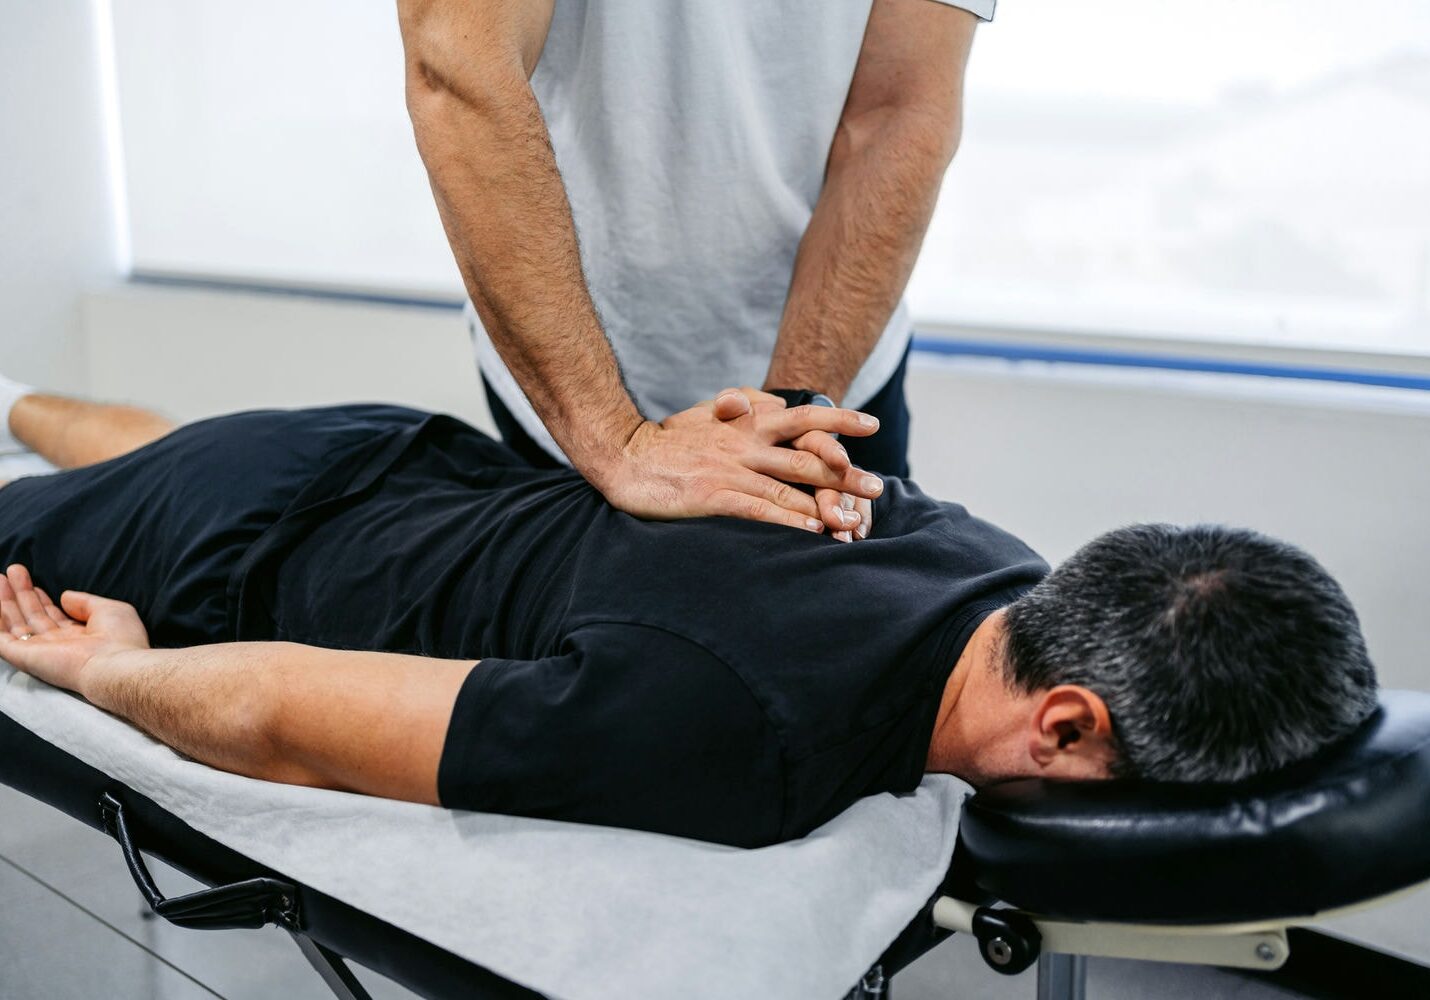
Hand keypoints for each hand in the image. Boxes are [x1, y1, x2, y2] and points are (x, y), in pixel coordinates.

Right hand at [0, 564, 148, 693]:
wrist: (114, 665)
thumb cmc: (120, 639)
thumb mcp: (109, 610)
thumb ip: (85, 601)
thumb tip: (65, 596)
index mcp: (78, 636)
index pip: (52, 615)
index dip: (41, 598)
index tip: (32, 581)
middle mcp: (57, 645)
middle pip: (32, 616)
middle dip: (21, 594)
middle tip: (12, 569)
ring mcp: (40, 652)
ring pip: (15, 625)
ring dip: (6, 603)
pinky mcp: (25, 658)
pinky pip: (2, 641)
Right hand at [591, 391, 883, 531]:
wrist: (623, 456)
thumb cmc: (666, 440)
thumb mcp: (705, 414)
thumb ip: (738, 407)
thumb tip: (768, 402)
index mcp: (745, 422)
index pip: (802, 416)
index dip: (839, 421)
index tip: (871, 425)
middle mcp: (744, 444)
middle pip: (806, 457)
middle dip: (845, 474)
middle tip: (877, 486)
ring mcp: (730, 470)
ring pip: (788, 488)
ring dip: (824, 506)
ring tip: (854, 520)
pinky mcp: (713, 495)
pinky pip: (758, 510)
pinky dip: (787, 522)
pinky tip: (810, 532)